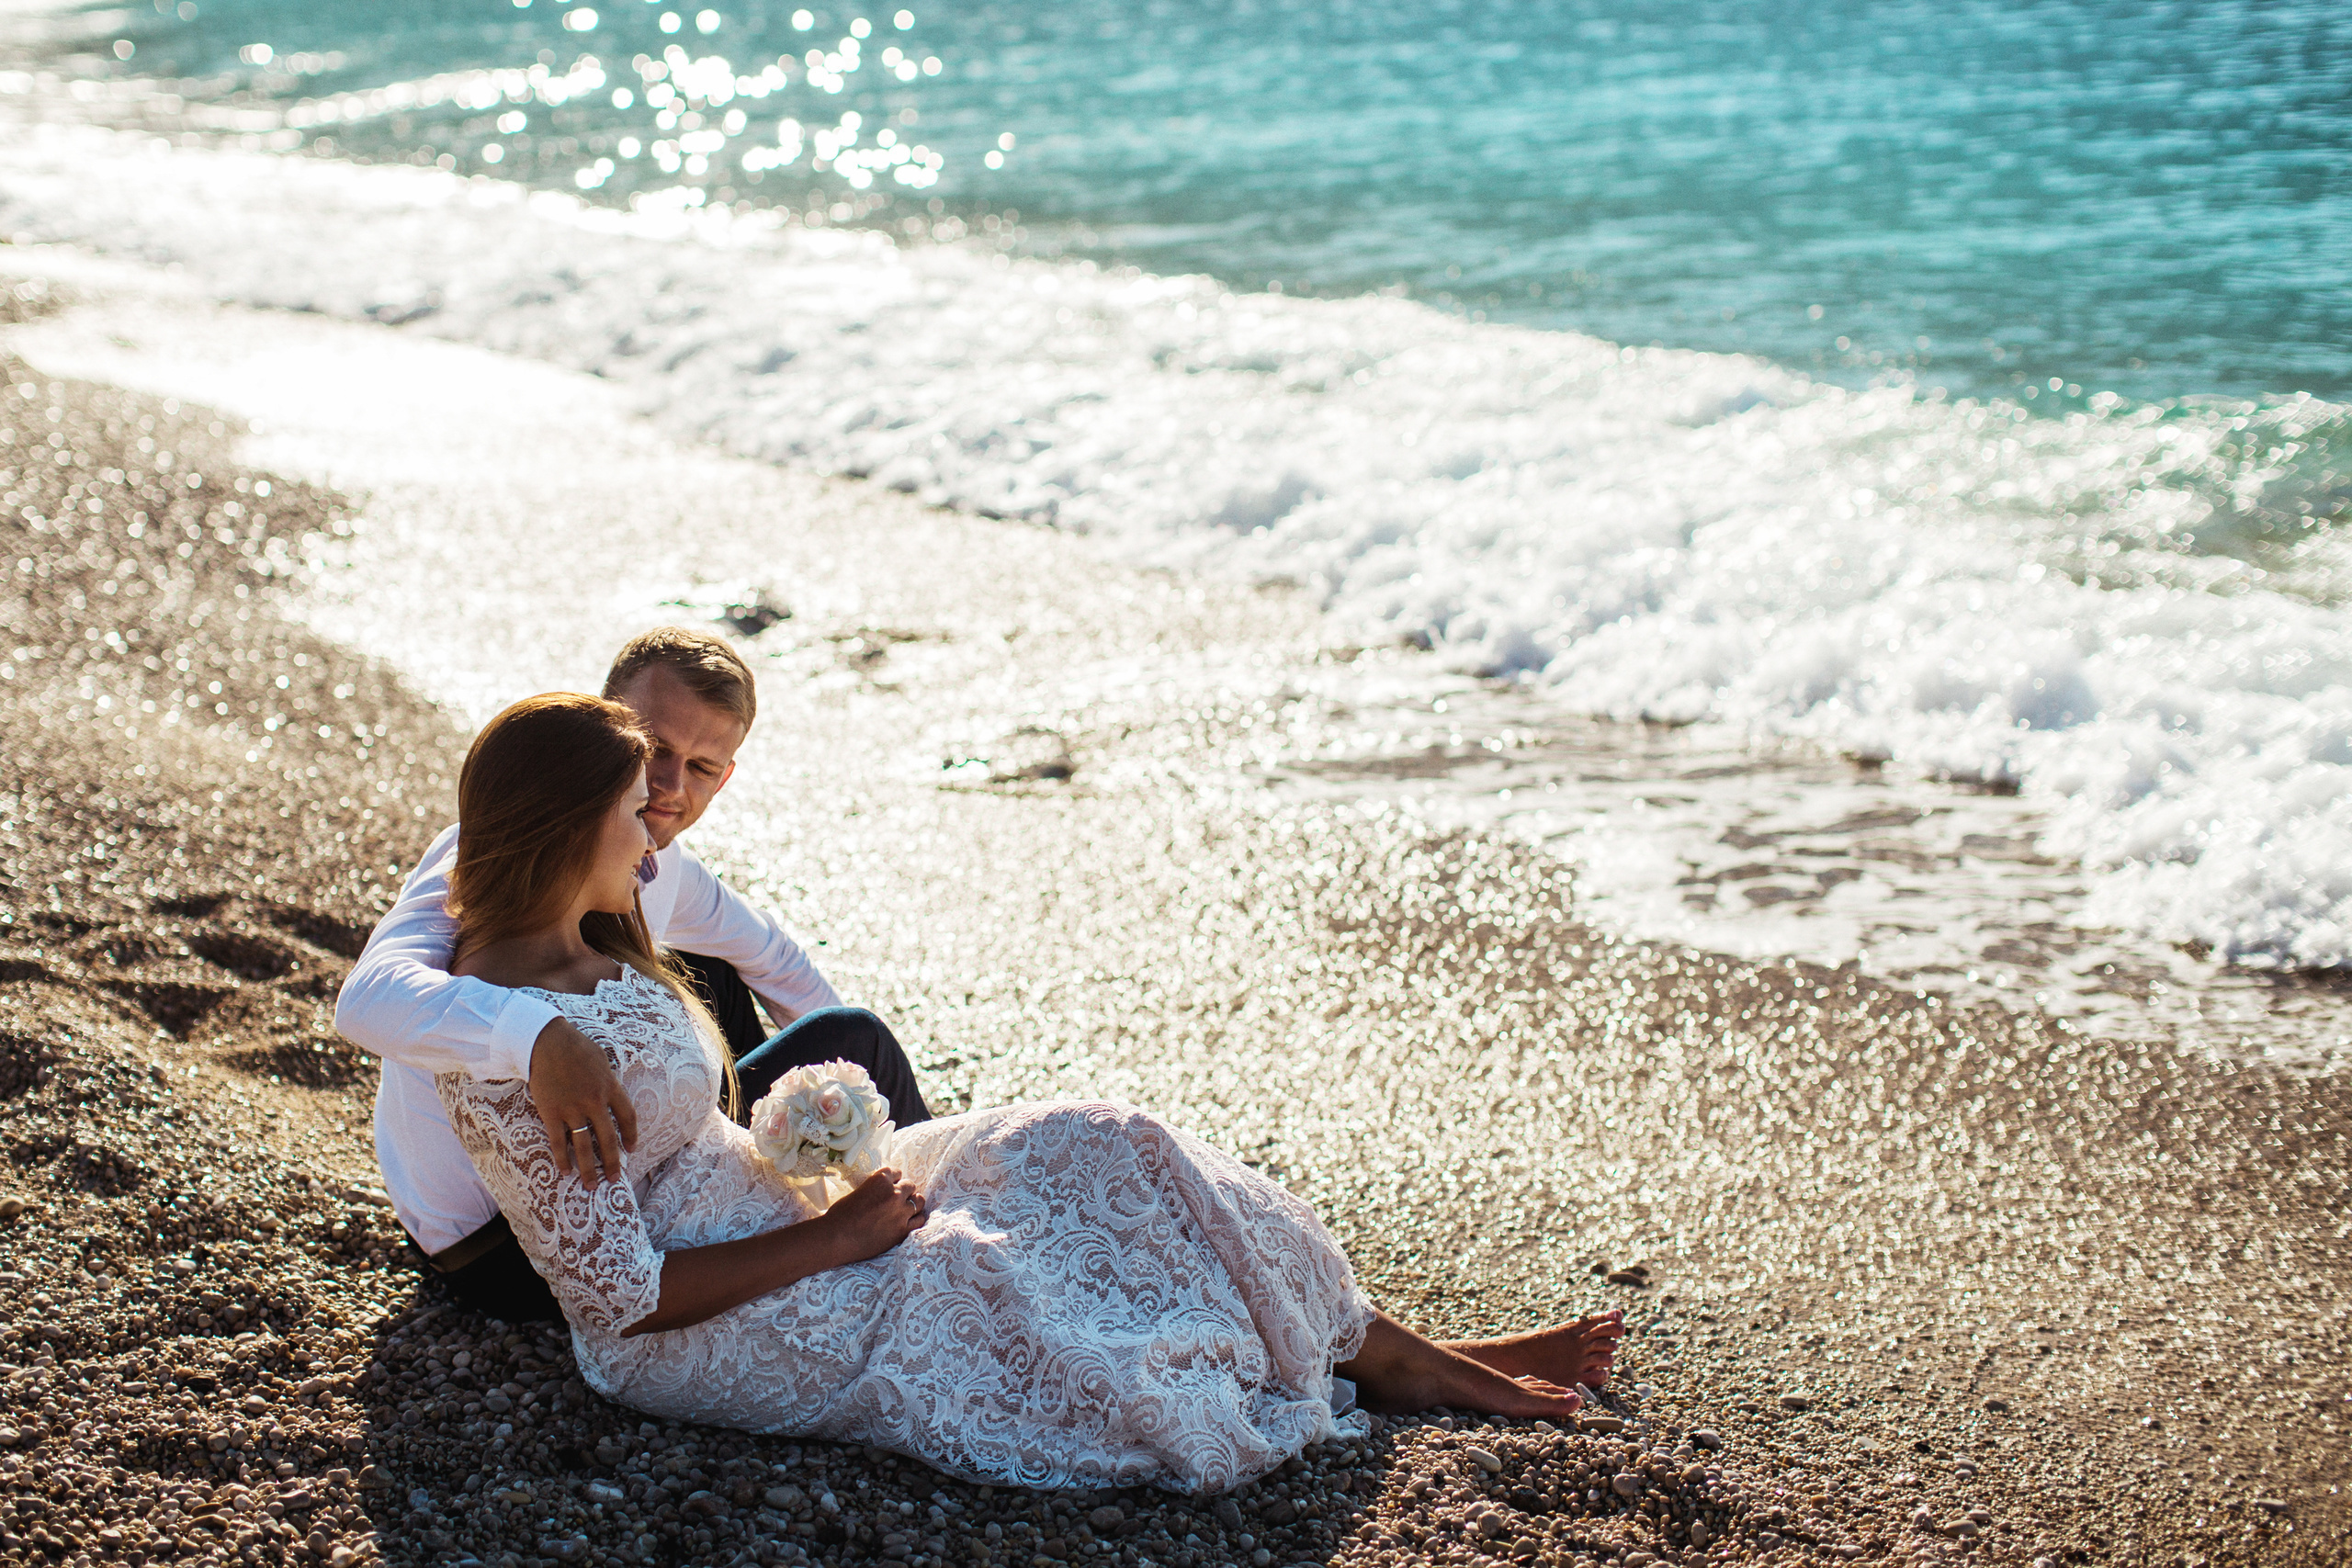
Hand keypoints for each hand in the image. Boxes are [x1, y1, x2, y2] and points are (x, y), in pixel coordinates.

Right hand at [528, 1017, 638, 1183]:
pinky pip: (558, 1141)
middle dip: (613, 1162)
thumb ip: (608, 1081)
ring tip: (592, 1186)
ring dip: (588, 1168)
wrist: (546, 1041)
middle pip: (608, 1138)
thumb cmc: (576, 1046)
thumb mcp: (602, 1060)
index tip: (631, 1149)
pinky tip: (565, 1171)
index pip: (628, 1117)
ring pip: (584, 1145)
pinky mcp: (551, 1112)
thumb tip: (613, 1093)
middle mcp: (594, 1102)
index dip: (631, 1135)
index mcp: (610, 1087)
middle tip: (615, 1179)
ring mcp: (572, 1109)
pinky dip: (562, 1158)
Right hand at [822, 1167, 926, 1259]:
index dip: (893, 1180)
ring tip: (904, 1210)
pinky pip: (920, 1220)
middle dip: (903, 1192)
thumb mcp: (858, 1191)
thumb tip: (884, 1190)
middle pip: (910, 1186)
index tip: (890, 1187)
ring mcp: (900, 1212)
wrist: (836, 1238)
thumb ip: (876, 1188)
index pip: (897, 1172)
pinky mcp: (902, 1230)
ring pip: (919, 1201)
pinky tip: (908, 1221)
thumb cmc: (840, 1215)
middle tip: (895, 1201)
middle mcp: (894, 1193)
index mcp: (881, 1179)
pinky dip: (915, 1219)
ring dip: (912, 1203)